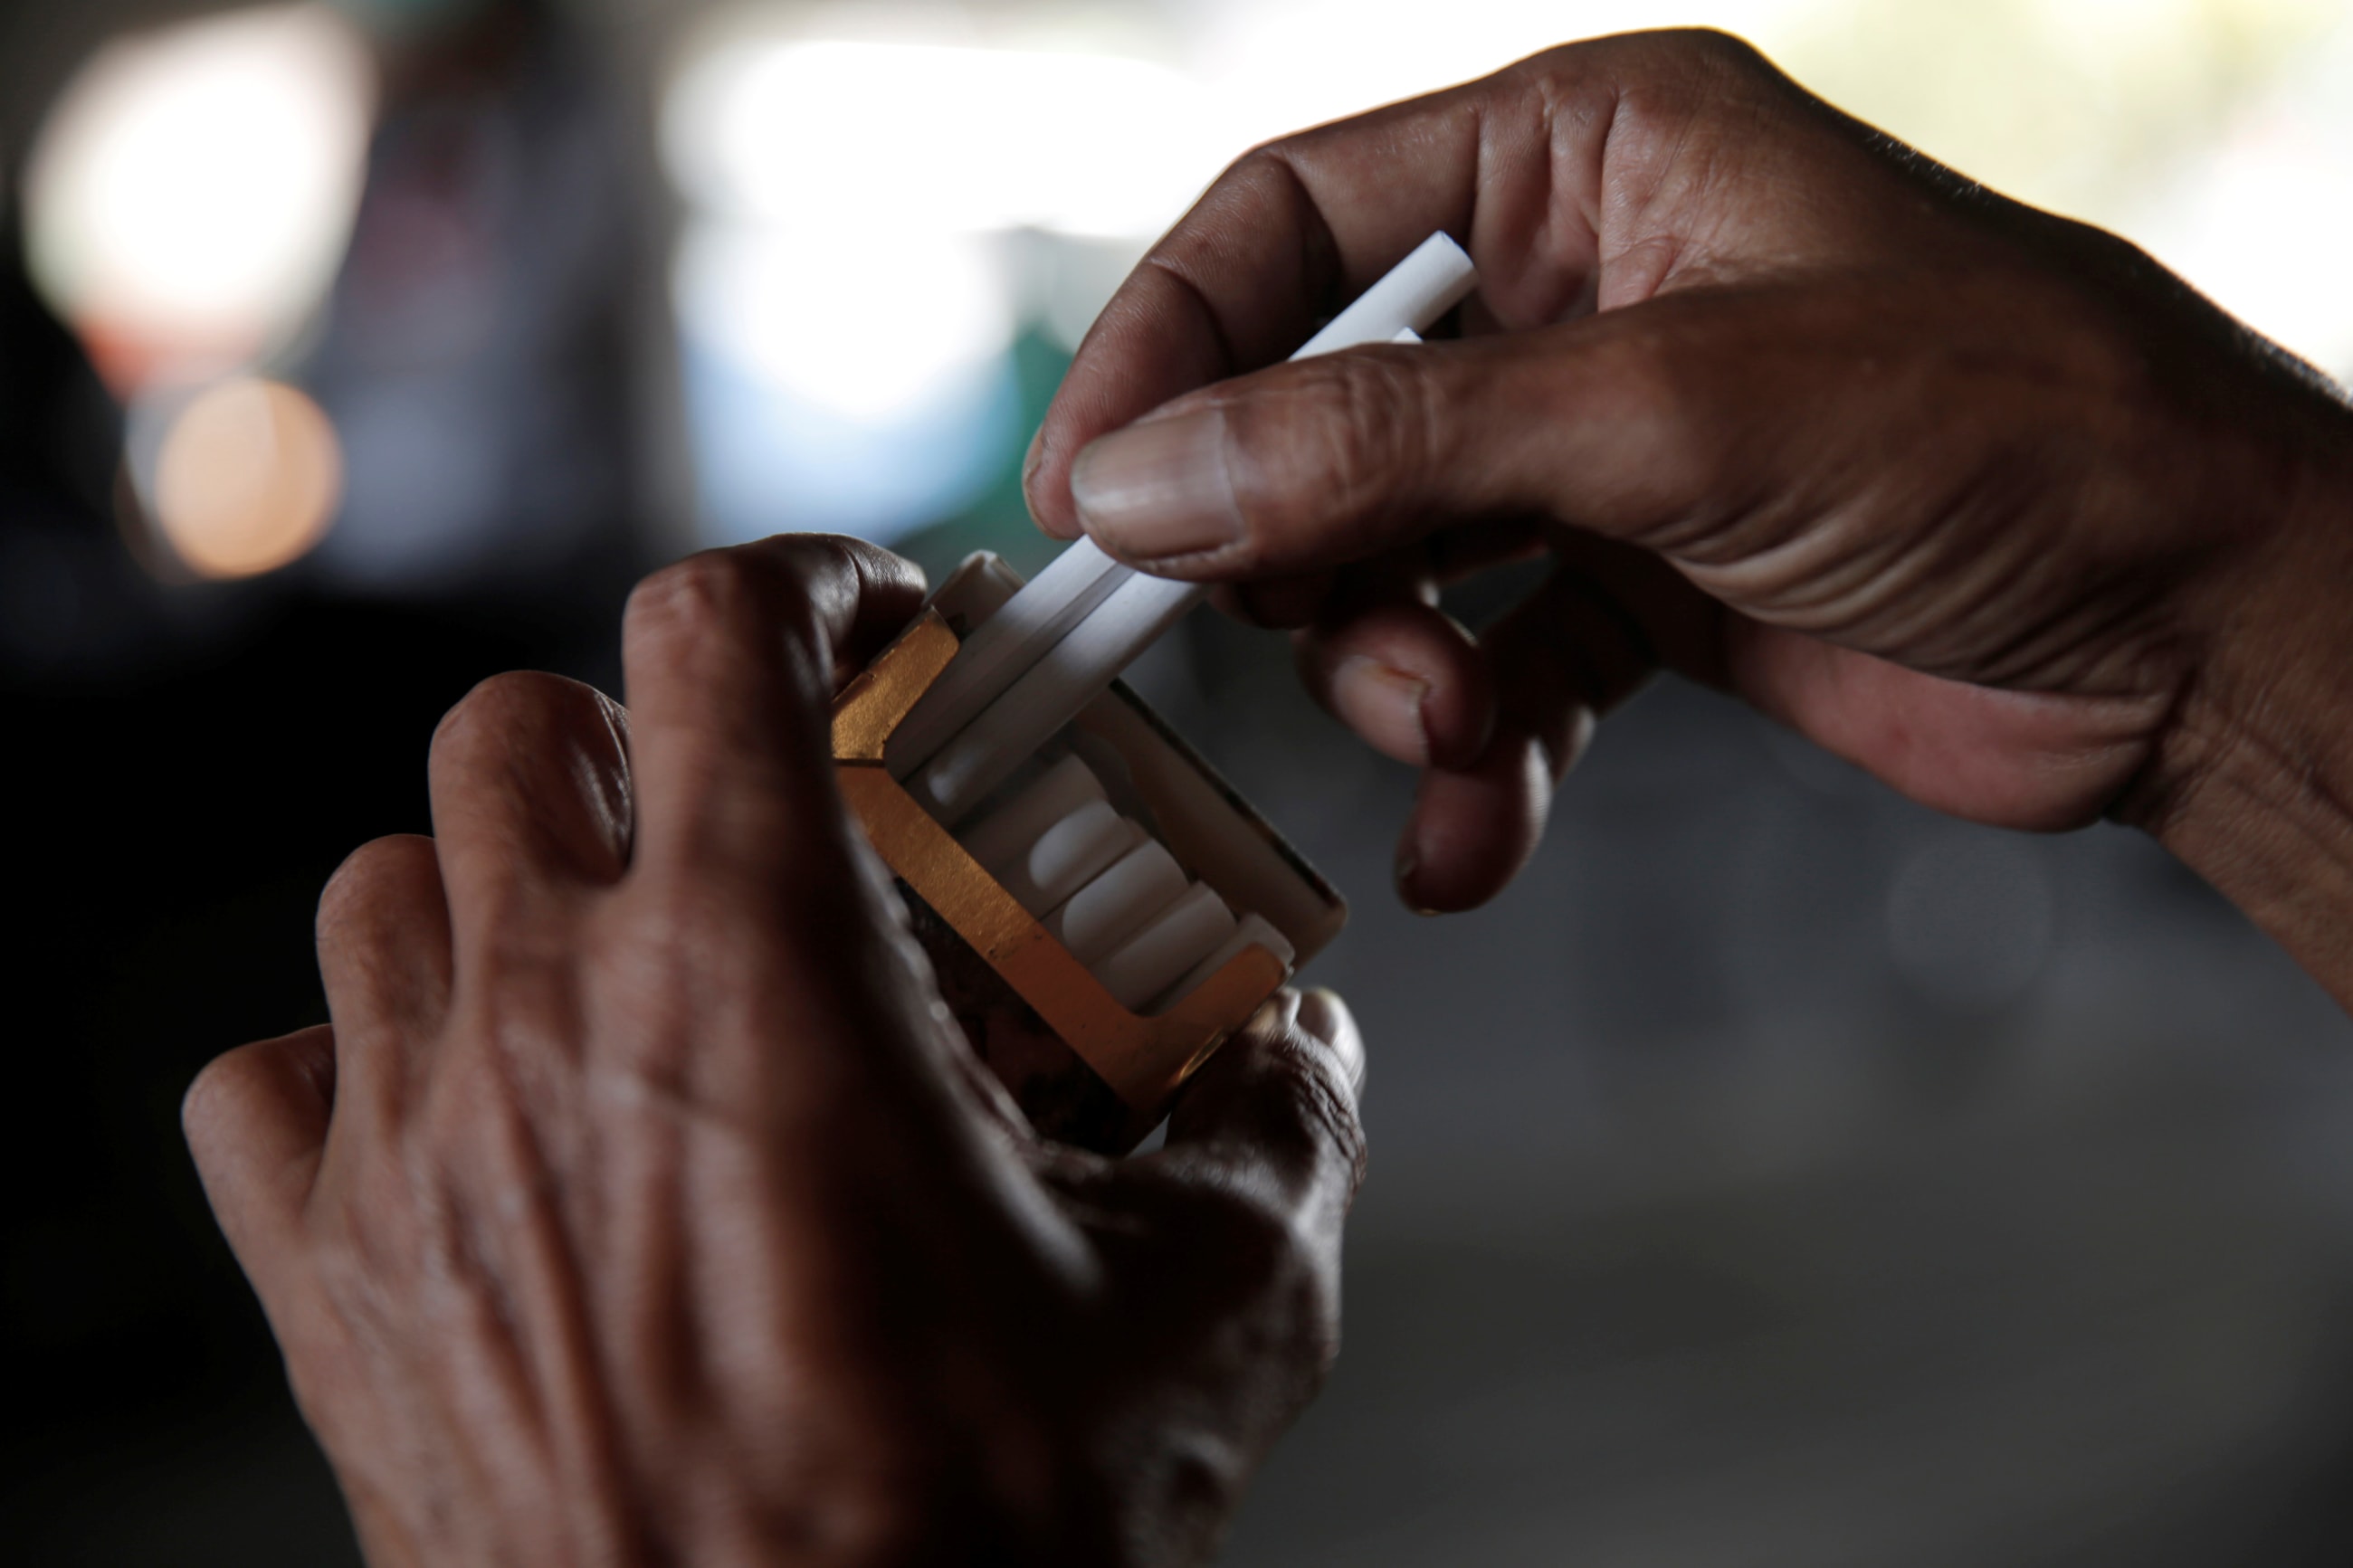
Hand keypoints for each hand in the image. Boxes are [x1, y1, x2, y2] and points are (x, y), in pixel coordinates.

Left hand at [183, 536, 1366, 1566]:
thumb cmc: (964, 1548)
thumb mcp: (1202, 1318)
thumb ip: (1278, 1135)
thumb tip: (1306, 1054)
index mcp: (760, 981)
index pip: (718, 634)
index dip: (803, 584)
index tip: (864, 622)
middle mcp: (551, 1029)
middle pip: (523, 726)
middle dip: (650, 735)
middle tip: (755, 817)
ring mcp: (414, 1153)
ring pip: (389, 882)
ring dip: (503, 880)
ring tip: (620, 962)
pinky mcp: (333, 1290)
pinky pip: (269, 1082)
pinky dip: (357, 1055)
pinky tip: (470, 1111)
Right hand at [1025, 29, 2352, 1000]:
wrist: (2203, 626)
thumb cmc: (2009, 433)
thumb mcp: (1667, 412)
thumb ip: (1386, 446)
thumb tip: (1148, 478)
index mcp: (1585, 155)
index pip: (1294, 223)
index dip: (1173, 350)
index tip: (1091, 495)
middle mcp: (1581, 288)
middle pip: (1322, 409)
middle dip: (1301, 549)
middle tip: (1303, 639)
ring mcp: (1607, 447)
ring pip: (1395, 558)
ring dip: (1393, 667)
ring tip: (1452, 733)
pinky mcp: (1645, 587)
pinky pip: (1495, 668)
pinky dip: (1478, 763)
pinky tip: (1480, 836)